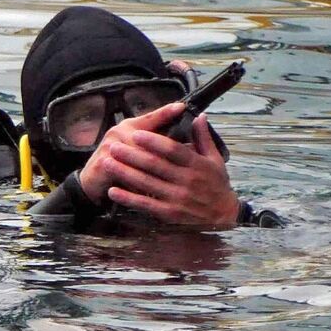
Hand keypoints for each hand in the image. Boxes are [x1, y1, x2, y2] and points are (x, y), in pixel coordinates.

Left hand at [80, 105, 240, 229]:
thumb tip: (199, 115)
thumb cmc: (217, 183)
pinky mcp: (169, 213)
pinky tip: (113, 190)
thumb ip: (203, 138)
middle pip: (155, 165)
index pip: (173, 150)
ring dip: (124, 172)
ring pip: (146, 183)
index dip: (153, 142)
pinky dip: (128, 198)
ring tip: (106, 162)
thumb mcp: (215, 159)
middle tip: (113, 145)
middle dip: (131, 155)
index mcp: (197, 165)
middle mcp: (187, 181)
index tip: (135, 133)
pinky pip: (145, 204)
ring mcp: (177, 198)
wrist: (224, 214)